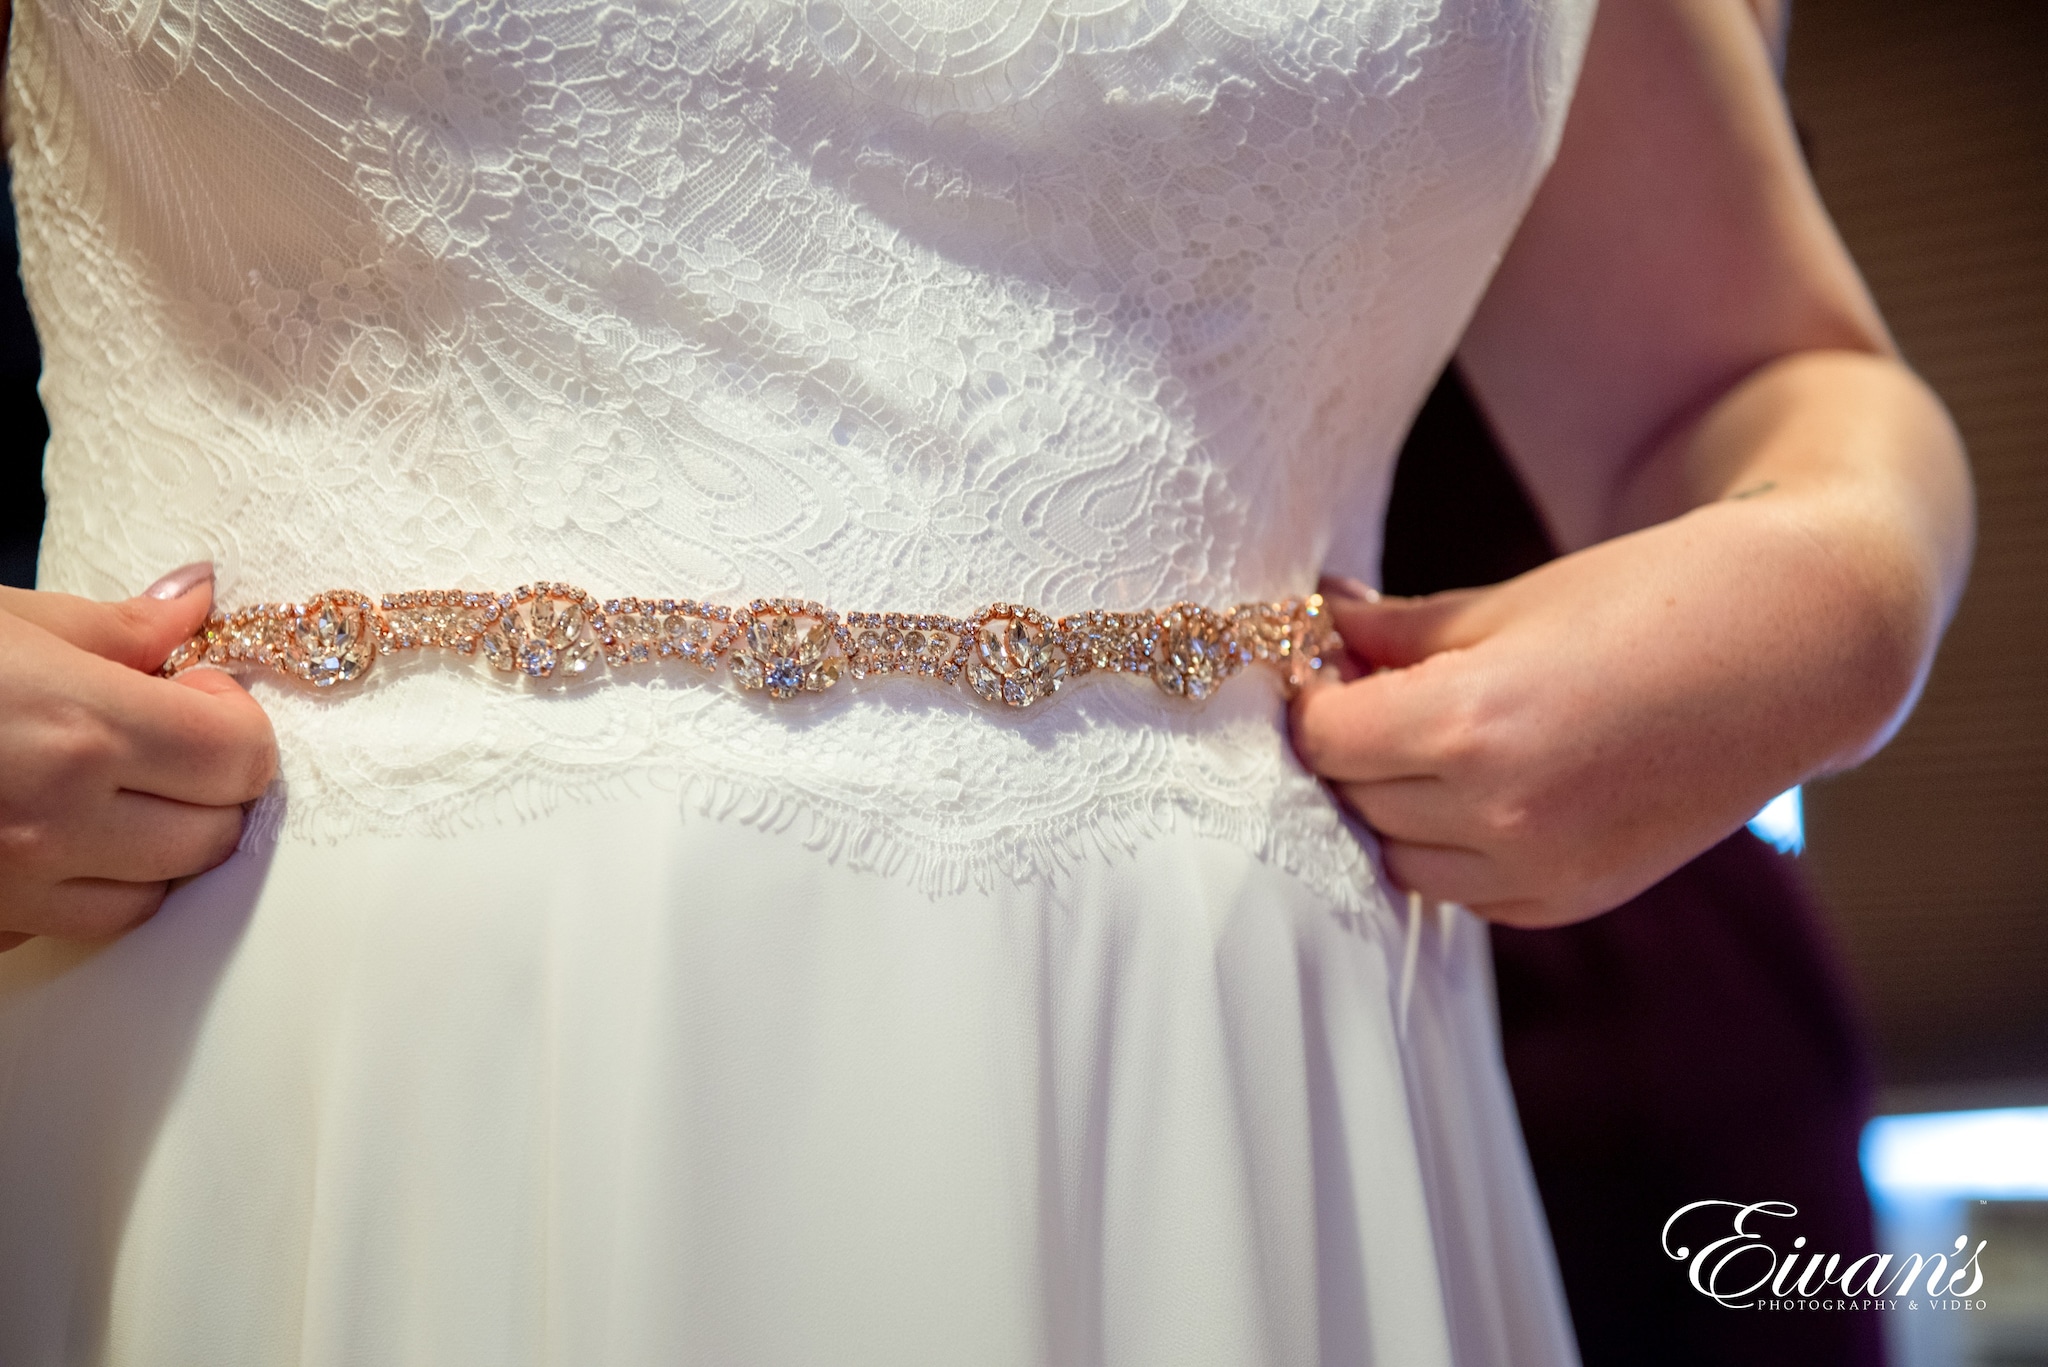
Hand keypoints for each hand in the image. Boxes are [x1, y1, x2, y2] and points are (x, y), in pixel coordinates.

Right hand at [0, 564, 276, 950]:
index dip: (235, 723)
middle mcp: (57, 818)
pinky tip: (52, 835)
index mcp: (82, 728)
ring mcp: (13, 885)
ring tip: (111, 789)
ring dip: (155, 849)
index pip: (240, 758)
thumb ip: (117, 627)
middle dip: (210, 787)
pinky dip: (83, 888)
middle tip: (169, 737)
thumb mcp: (2, 619)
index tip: (199, 694)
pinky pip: (68, 926)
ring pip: (152, 898)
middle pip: (213, 836)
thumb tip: (196, 601)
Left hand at [1289, 497, 1917, 928]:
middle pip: (1357, 799)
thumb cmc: (1652, 599)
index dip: (1318, 700)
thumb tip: (1316, 618)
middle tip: (1378, 696)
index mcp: (1472, 724)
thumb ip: (1397, 630)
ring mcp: (1543, 868)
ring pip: (1402, 859)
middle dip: (1355, 750)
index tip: (1332, 670)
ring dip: (1398, 808)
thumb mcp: (1508, 602)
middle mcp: (1501, 812)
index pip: (1326, 739)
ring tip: (1436, 742)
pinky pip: (1468, 892)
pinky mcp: (1577, 898)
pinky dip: (1457, 849)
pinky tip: (1492, 788)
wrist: (1794, 649)